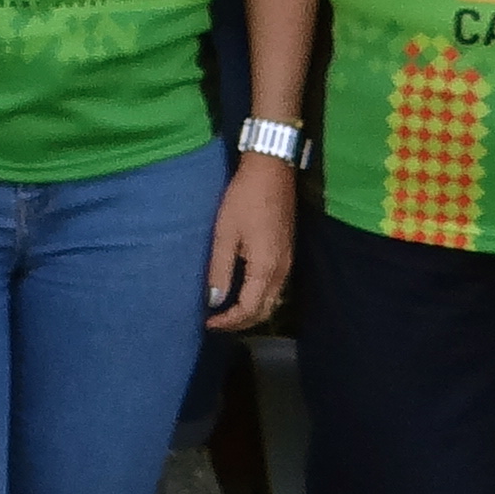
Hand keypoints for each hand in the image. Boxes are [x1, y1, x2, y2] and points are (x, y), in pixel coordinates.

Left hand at [204, 156, 292, 330]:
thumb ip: (220, 270)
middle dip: (240, 322)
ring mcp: (287, 262)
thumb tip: (214, 301)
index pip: (249, 309)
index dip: (228, 321)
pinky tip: (241, 290)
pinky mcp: (286, 253)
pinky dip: (258, 298)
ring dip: (250, 311)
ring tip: (225, 310)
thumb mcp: (225, 234)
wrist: (272, 171)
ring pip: (271, 301)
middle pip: (264, 311)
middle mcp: (281, 271)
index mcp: (266, 269)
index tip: (207, 322)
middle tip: (215, 321)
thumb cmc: (244, 199)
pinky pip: (275, 288)